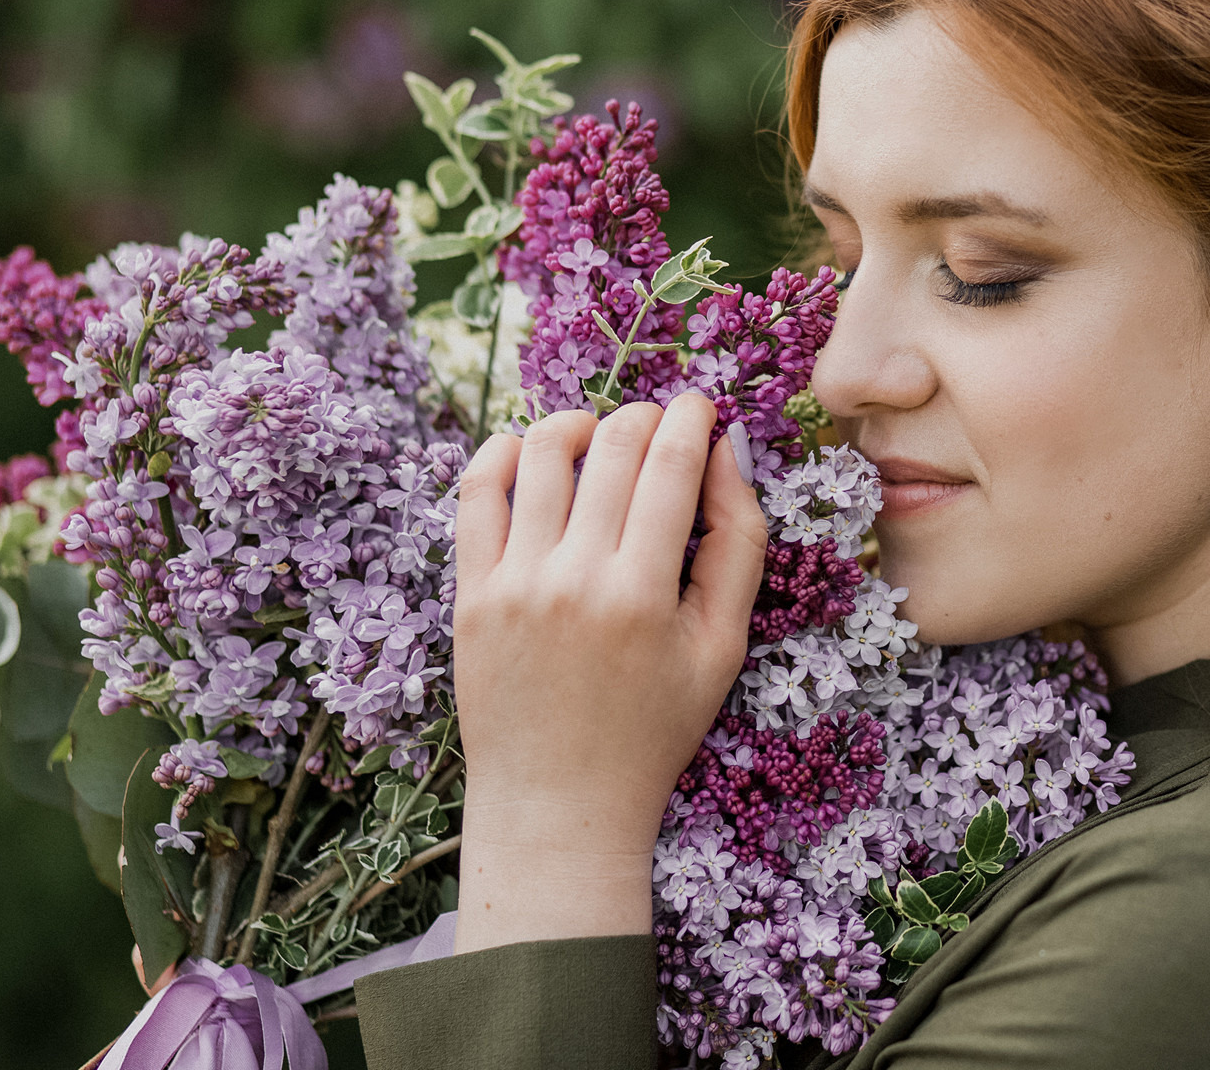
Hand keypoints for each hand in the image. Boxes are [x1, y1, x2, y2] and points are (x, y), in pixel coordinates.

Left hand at [449, 393, 765, 951]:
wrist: (559, 803)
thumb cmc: (654, 729)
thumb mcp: (723, 646)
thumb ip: (739, 544)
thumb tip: (728, 451)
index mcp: (644, 594)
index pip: (671, 463)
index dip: (693, 417)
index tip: (704, 406)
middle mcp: (574, 579)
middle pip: (614, 447)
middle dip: (647, 416)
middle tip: (662, 427)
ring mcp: (514, 584)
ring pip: (543, 453)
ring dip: (581, 422)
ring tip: (601, 434)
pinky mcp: (470, 594)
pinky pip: (477, 492)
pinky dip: (504, 451)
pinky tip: (532, 451)